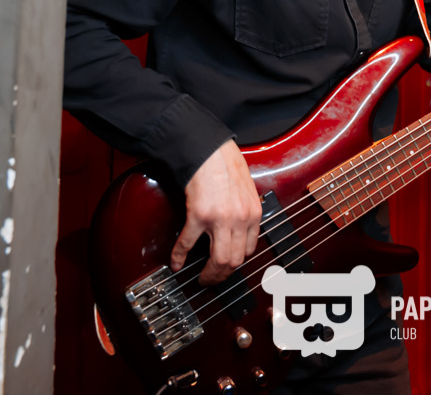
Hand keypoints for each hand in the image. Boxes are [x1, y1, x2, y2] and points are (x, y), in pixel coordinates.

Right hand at [171, 139, 262, 284]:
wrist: (209, 150)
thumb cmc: (226, 165)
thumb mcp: (247, 190)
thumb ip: (246, 210)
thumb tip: (240, 228)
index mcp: (254, 213)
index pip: (249, 249)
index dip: (237, 262)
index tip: (228, 266)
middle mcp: (241, 219)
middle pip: (235, 260)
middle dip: (222, 275)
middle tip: (212, 279)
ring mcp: (220, 219)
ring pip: (218, 260)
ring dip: (209, 274)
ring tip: (201, 278)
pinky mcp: (199, 215)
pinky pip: (188, 243)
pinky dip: (180, 256)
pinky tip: (176, 262)